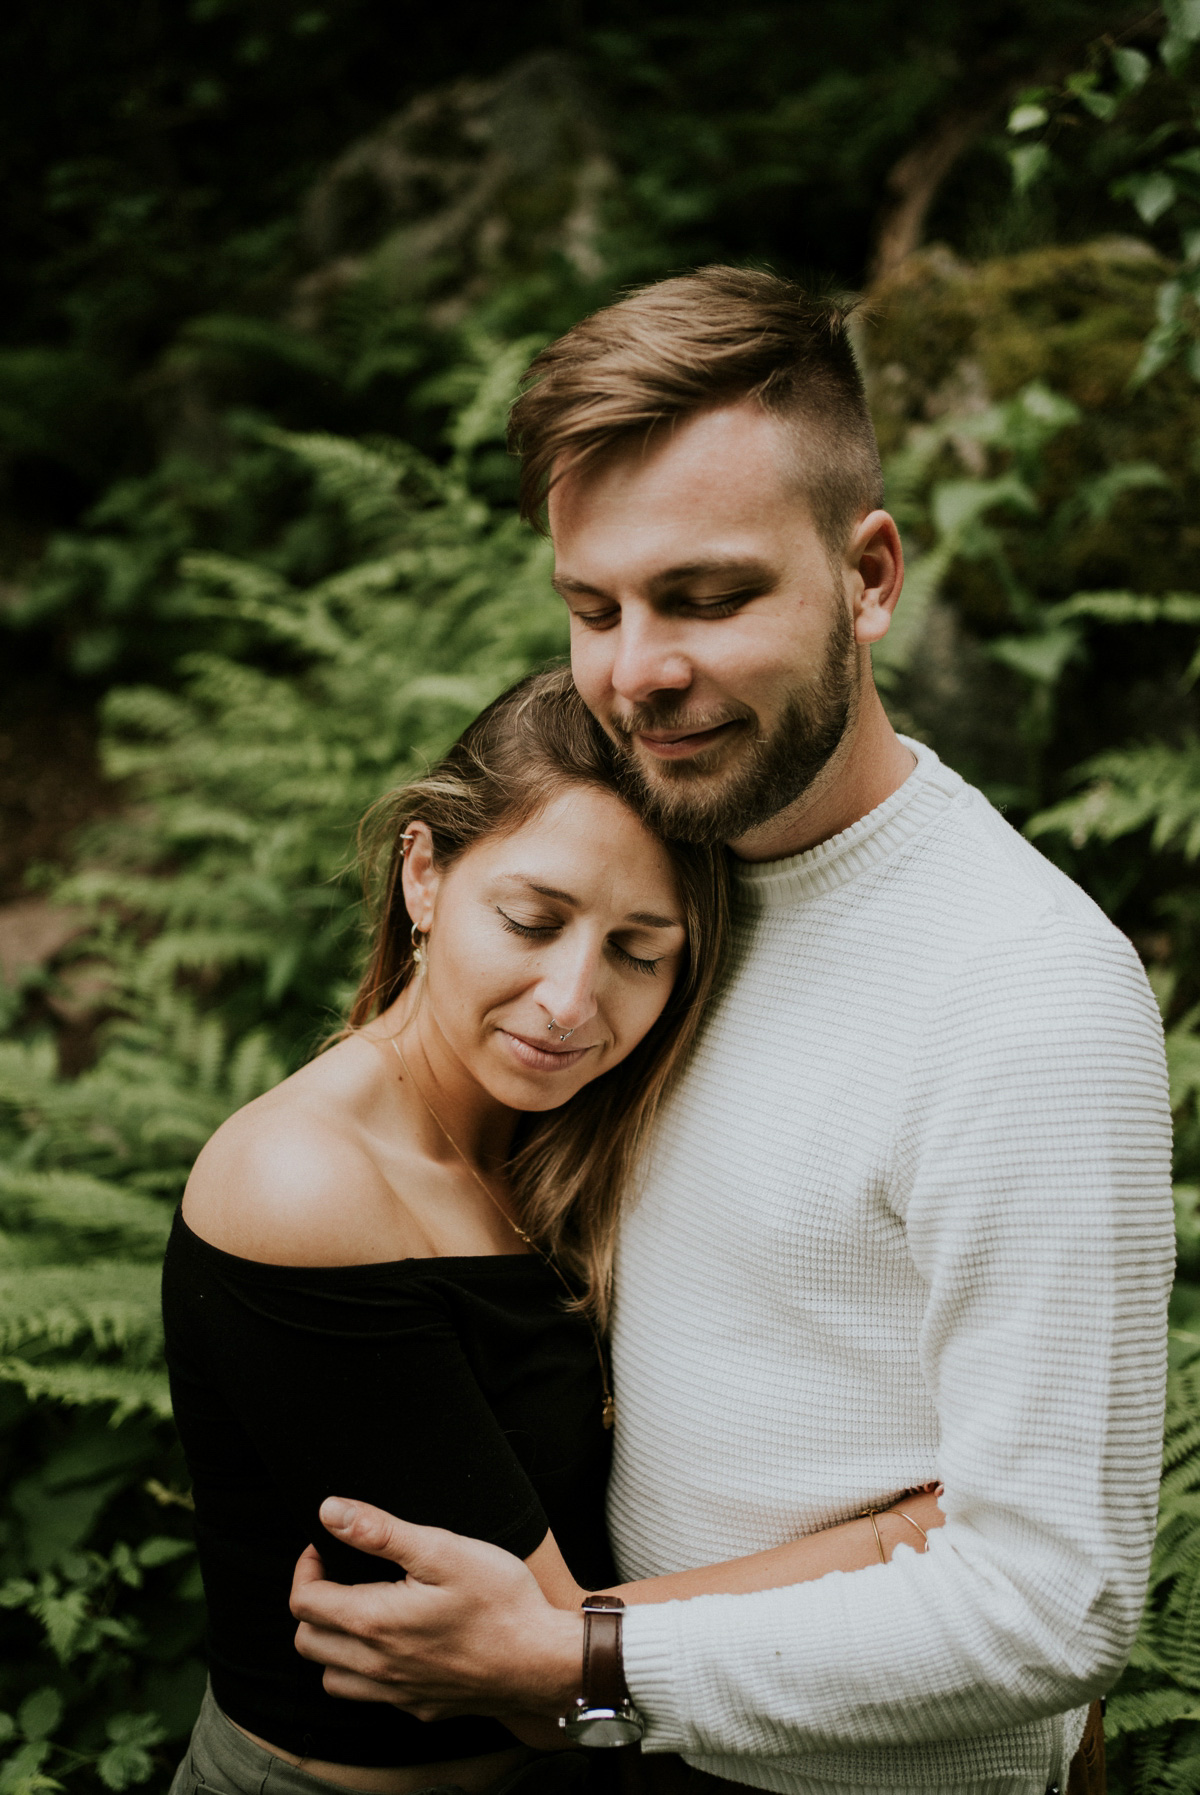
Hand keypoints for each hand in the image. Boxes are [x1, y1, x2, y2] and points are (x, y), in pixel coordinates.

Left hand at [290, 1498, 583, 1721]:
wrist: (542, 1660)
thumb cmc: (499, 1600)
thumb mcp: (442, 1549)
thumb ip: (380, 1531)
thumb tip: (330, 1512)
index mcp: (374, 1622)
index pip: (304, 1601)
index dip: (307, 1566)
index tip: (329, 1545)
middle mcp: (376, 1666)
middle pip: (307, 1641)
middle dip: (313, 1602)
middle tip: (340, 1573)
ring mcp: (397, 1692)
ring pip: (331, 1677)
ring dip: (331, 1642)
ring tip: (359, 1609)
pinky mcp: (420, 1706)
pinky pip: (370, 1696)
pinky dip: (364, 1671)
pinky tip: (392, 1645)